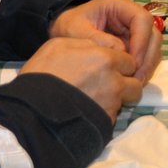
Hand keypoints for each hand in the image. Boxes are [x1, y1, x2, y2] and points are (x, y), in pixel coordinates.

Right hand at [20, 37, 142, 119]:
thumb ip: (86, 44)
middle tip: (109, 85)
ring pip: (128, 99)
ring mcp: (112, 104)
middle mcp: (114, 81)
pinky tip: (90, 112)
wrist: (33, 110)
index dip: (120, 65)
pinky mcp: (106, 122)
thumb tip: (96, 48)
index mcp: (105, 58)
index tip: (109, 69)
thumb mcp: (59, 45)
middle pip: (135, 81)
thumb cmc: (42, 74)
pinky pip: (114, 115)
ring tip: (101, 100)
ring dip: (120, 99)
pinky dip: (106, 113)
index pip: (128, 60)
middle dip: (126, 82)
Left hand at [50, 0, 162, 81]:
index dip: (142, 41)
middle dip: (147, 57)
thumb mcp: (75, 31)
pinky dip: (143, 69)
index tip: (132, 62)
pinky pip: (146, 56)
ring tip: (134, 82)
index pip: (142, 19)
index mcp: (118, 5)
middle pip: (153, 33)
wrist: (63, 33)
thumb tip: (120, 51)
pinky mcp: (134, 44)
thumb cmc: (68, 27)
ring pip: (153, 46)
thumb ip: (95, 39)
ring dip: (147, 65)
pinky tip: (132, 80)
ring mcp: (134, 30)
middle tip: (136, 78)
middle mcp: (130, 15)